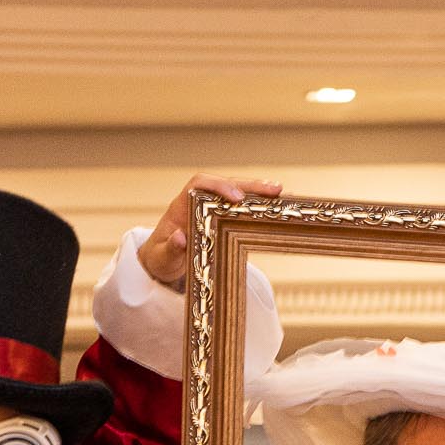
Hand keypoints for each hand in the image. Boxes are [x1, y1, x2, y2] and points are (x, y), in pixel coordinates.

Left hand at [136, 173, 284, 289]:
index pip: (200, 183)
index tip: (237, 198)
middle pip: (227, 184)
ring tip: (285, 197)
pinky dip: (260, 206)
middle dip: (251, 186)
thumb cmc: (160, 258)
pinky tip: (279, 208)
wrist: (161, 262)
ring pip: (238, 193)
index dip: (220, 186)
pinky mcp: (222, 219)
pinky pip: (242, 208)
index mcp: (181, 205)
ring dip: (260, 194)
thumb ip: (170, 249)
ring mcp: (212, 209)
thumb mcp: (161, 258)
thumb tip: (180, 238)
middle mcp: (198, 202)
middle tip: (275, 191)